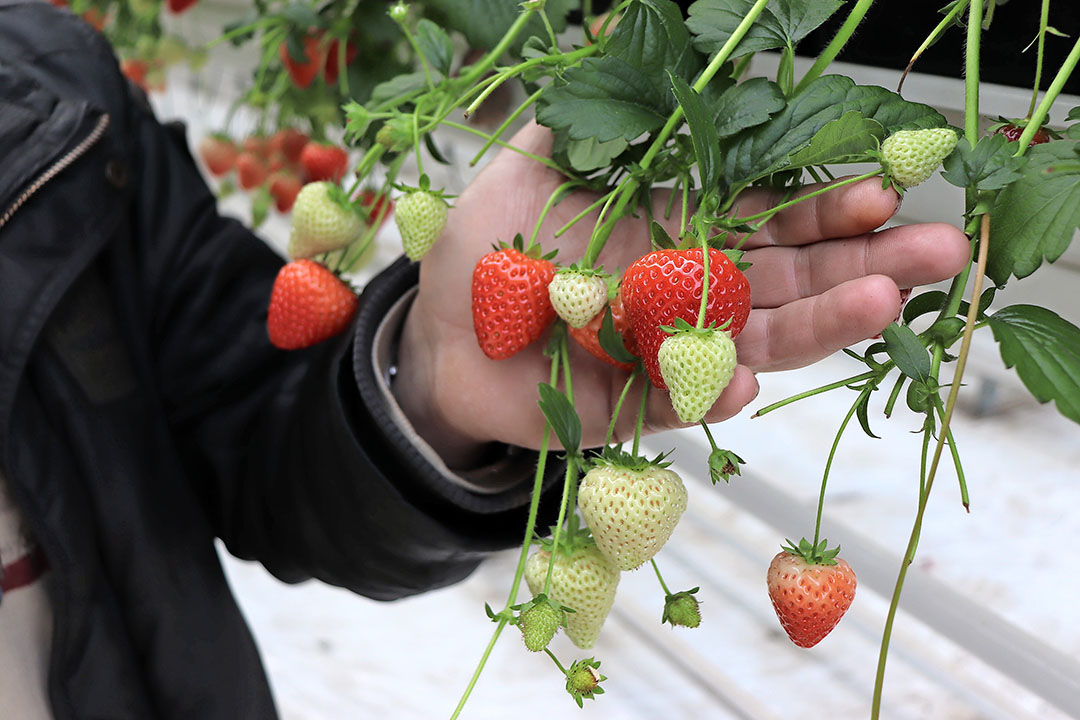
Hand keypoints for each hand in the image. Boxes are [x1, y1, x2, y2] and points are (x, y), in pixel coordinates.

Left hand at [392, 123, 968, 466]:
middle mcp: (688, 293)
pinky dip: (711, 393)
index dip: (824, 208)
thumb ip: (584, 121)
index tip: (883, 190)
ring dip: (819, 326)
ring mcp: (668, 353)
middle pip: (789, 281)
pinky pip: (680, 402)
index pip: (768, 219)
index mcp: (678, 232)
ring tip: (882, 304)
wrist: (437, 338)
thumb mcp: (528, 166)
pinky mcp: (633, 406)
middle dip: (863, 265)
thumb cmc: (483, 251)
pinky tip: (745, 382)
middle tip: (937, 250)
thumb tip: (622, 44)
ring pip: (758, 343)